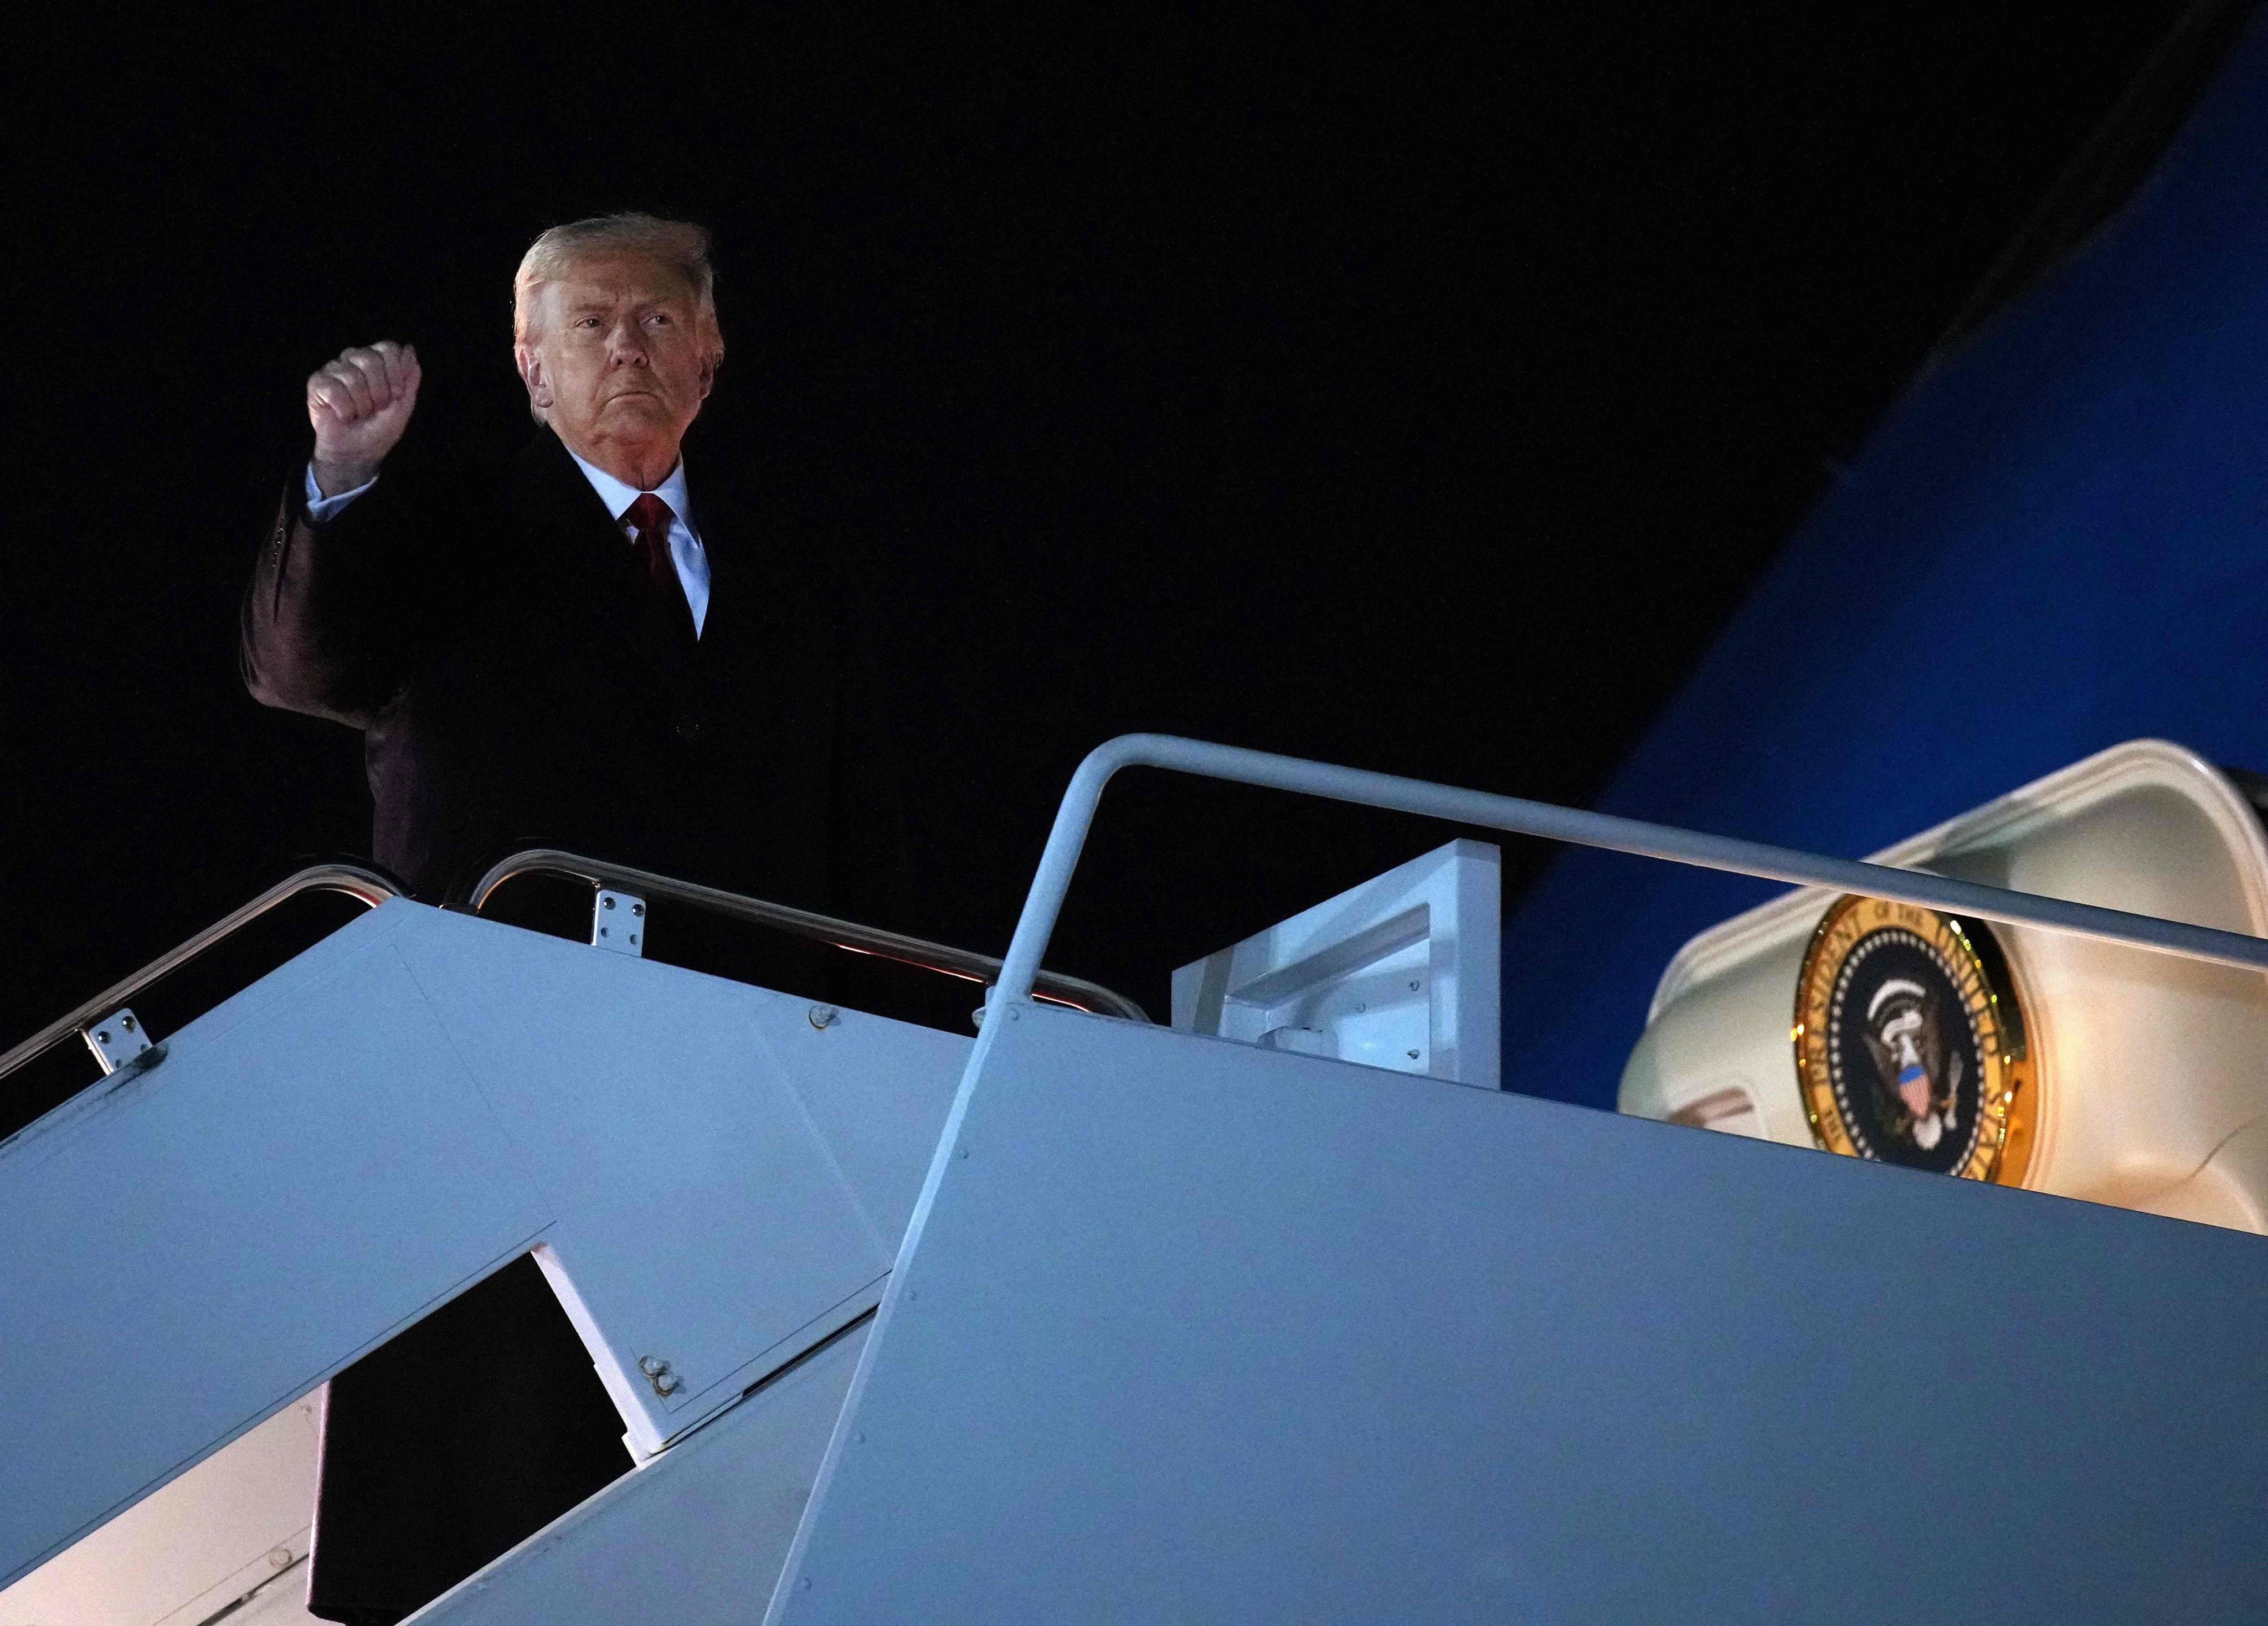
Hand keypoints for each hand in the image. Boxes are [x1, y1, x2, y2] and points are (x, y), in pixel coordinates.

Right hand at [307, 341, 419, 495]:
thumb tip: (408, 348)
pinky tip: (343, 416)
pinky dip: (343, 408)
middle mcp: (354, 360)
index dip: (395, 373)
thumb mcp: (404, 404)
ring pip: (352, 375)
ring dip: (361, 404)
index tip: (397, 395)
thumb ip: (410, 376)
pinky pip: (333, 388)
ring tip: (359, 414)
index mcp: (377, 361)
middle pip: (370, 359)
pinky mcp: (317, 383)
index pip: (388, 348)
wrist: (359, 453)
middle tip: (376, 408)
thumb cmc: (380, 429)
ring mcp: (335, 369)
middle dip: (379, 391)